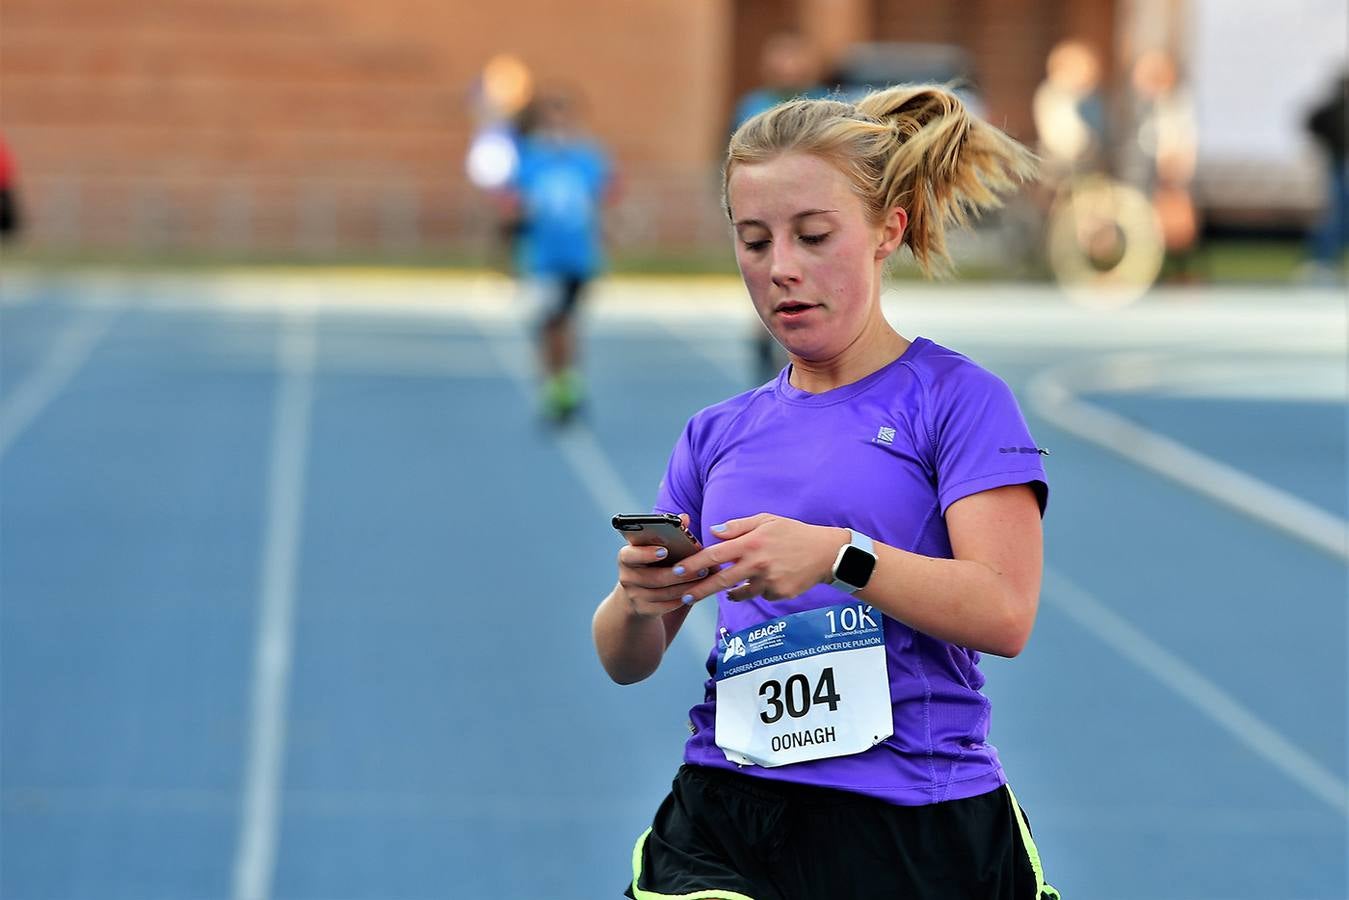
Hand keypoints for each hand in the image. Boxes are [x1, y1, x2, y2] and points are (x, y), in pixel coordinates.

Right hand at [616, 513, 708, 617]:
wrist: (636, 595)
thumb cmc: (651, 564)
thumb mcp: (655, 548)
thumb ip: (669, 532)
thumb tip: (685, 517)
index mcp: (626, 557)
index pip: (629, 555)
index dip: (646, 553)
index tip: (665, 550)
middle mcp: (626, 577)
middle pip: (654, 577)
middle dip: (680, 573)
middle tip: (702, 568)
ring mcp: (633, 596)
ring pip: (663, 593)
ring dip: (686, 586)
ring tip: (705, 578)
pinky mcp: (643, 611)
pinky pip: (665, 606)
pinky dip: (682, 599)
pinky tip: (696, 592)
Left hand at [675, 514, 847, 602]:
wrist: (826, 553)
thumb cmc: (793, 533)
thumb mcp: (767, 521)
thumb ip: (738, 527)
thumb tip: (714, 532)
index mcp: (752, 543)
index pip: (715, 555)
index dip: (693, 564)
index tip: (676, 571)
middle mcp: (757, 564)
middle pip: (720, 581)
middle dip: (699, 590)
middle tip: (684, 596)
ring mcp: (768, 581)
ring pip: (739, 591)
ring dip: (732, 590)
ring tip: (731, 587)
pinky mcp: (778, 594)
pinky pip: (760, 595)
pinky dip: (759, 589)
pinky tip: (771, 578)